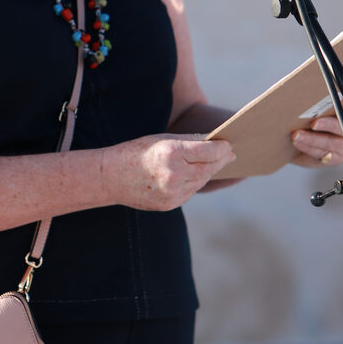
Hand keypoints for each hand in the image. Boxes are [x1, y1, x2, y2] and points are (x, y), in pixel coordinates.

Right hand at [103, 134, 235, 210]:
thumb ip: (189, 141)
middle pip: (208, 168)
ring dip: (210, 171)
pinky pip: (190, 191)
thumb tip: (213, 142)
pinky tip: (197, 174)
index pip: (208, 152)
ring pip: (201, 181)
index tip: (229, 144)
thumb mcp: (163, 139)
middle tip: (231, 154)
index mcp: (172, 154)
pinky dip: (195, 182)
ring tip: (217, 163)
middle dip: (221, 160)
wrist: (111, 178)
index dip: (222, 148)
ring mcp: (173, 193)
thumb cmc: (137, 152)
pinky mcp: (171, 204)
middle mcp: (174, 175)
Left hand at [289, 102, 342, 169]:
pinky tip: (297, 141)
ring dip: (313, 138)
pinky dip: (308, 146)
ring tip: (297, 134)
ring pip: (333, 142)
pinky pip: (323, 153)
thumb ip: (321, 99)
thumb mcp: (316, 103)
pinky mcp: (334, 157)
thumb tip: (312, 91)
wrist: (294, 137)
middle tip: (313, 122)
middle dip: (330, 124)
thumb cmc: (307, 116)